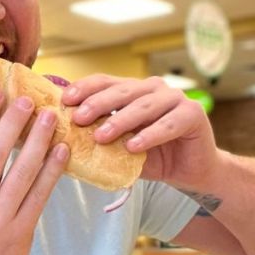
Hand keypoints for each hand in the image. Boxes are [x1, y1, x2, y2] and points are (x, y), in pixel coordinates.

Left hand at [62, 75, 220, 189]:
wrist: (190, 172)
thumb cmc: (152, 157)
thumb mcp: (120, 147)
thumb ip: (99, 139)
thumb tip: (61, 141)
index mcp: (133, 90)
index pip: (105, 82)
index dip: (85, 88)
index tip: (65, 101)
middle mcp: (153, 88)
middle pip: (122, 91)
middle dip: (98, 104)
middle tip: (79, 118)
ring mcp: (175, 98)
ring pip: (144, 106)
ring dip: (121, 120)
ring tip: (102, 136)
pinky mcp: (193, 114)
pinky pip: (169, 124)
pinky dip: (150, 135)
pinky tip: (134, 146)